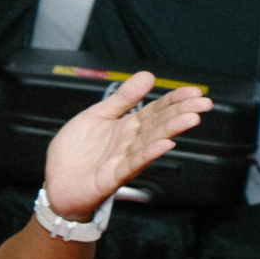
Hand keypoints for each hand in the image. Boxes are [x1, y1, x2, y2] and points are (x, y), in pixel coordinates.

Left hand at [43, 70, 210, 221]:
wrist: (55, 183)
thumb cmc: (75, 152)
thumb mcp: (97, 115)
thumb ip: (122, 98)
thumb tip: (148, 75)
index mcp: (126, 127)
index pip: (155, 111)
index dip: (174, 100)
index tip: (195, 91)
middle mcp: (129, 143)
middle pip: (158, 125)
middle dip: (181, 113)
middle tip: (204, 103)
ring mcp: (123, 160)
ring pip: (150, 142)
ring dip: (170, 130)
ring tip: (191, 118)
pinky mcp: (112, 177)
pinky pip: (132, 164)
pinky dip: (148, 154)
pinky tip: (164, 144)